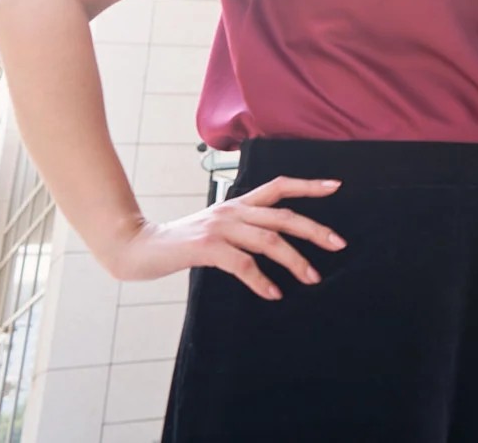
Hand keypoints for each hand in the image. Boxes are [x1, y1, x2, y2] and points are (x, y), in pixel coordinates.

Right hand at [98, 176, 345, 299]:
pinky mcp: (207, 247)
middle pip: (284, 216)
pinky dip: (261, 280)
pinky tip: (273, 293)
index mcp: (238, 203)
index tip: (336, 186)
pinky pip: (243, 264)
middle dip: (315, 230)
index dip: (308, 185)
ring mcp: (220, 227)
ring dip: (294, 260)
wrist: (138, 247)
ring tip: (312, 278)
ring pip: (269, 240)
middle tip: (338, 244)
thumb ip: (243, 230)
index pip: (279, 186)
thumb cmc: (181, 242)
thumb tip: (276, 243)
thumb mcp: (217, 229)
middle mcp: (233, 210)